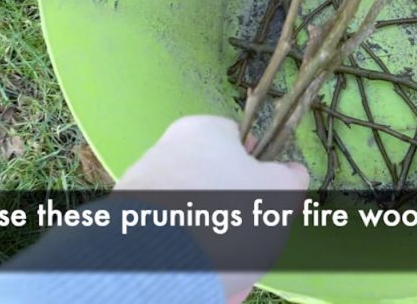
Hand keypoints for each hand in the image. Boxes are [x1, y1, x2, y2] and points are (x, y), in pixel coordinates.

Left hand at [116, 116, 308, 302]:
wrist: (154, 265)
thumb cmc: (227, 216)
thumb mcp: (279, 193)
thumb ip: (291, 179)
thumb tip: (291, 173)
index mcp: (202, 131)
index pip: (241, 143)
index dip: (263, 172)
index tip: (274, 201)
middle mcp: (166, 153)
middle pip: (219, 186)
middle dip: (242, 222)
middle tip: (257, 247)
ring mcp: (142, 191)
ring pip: (197, 222)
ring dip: (219, 249)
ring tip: (231, 279)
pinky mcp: (125, 228)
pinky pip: (172, 244)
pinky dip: (190, 263)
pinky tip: (206, 286)